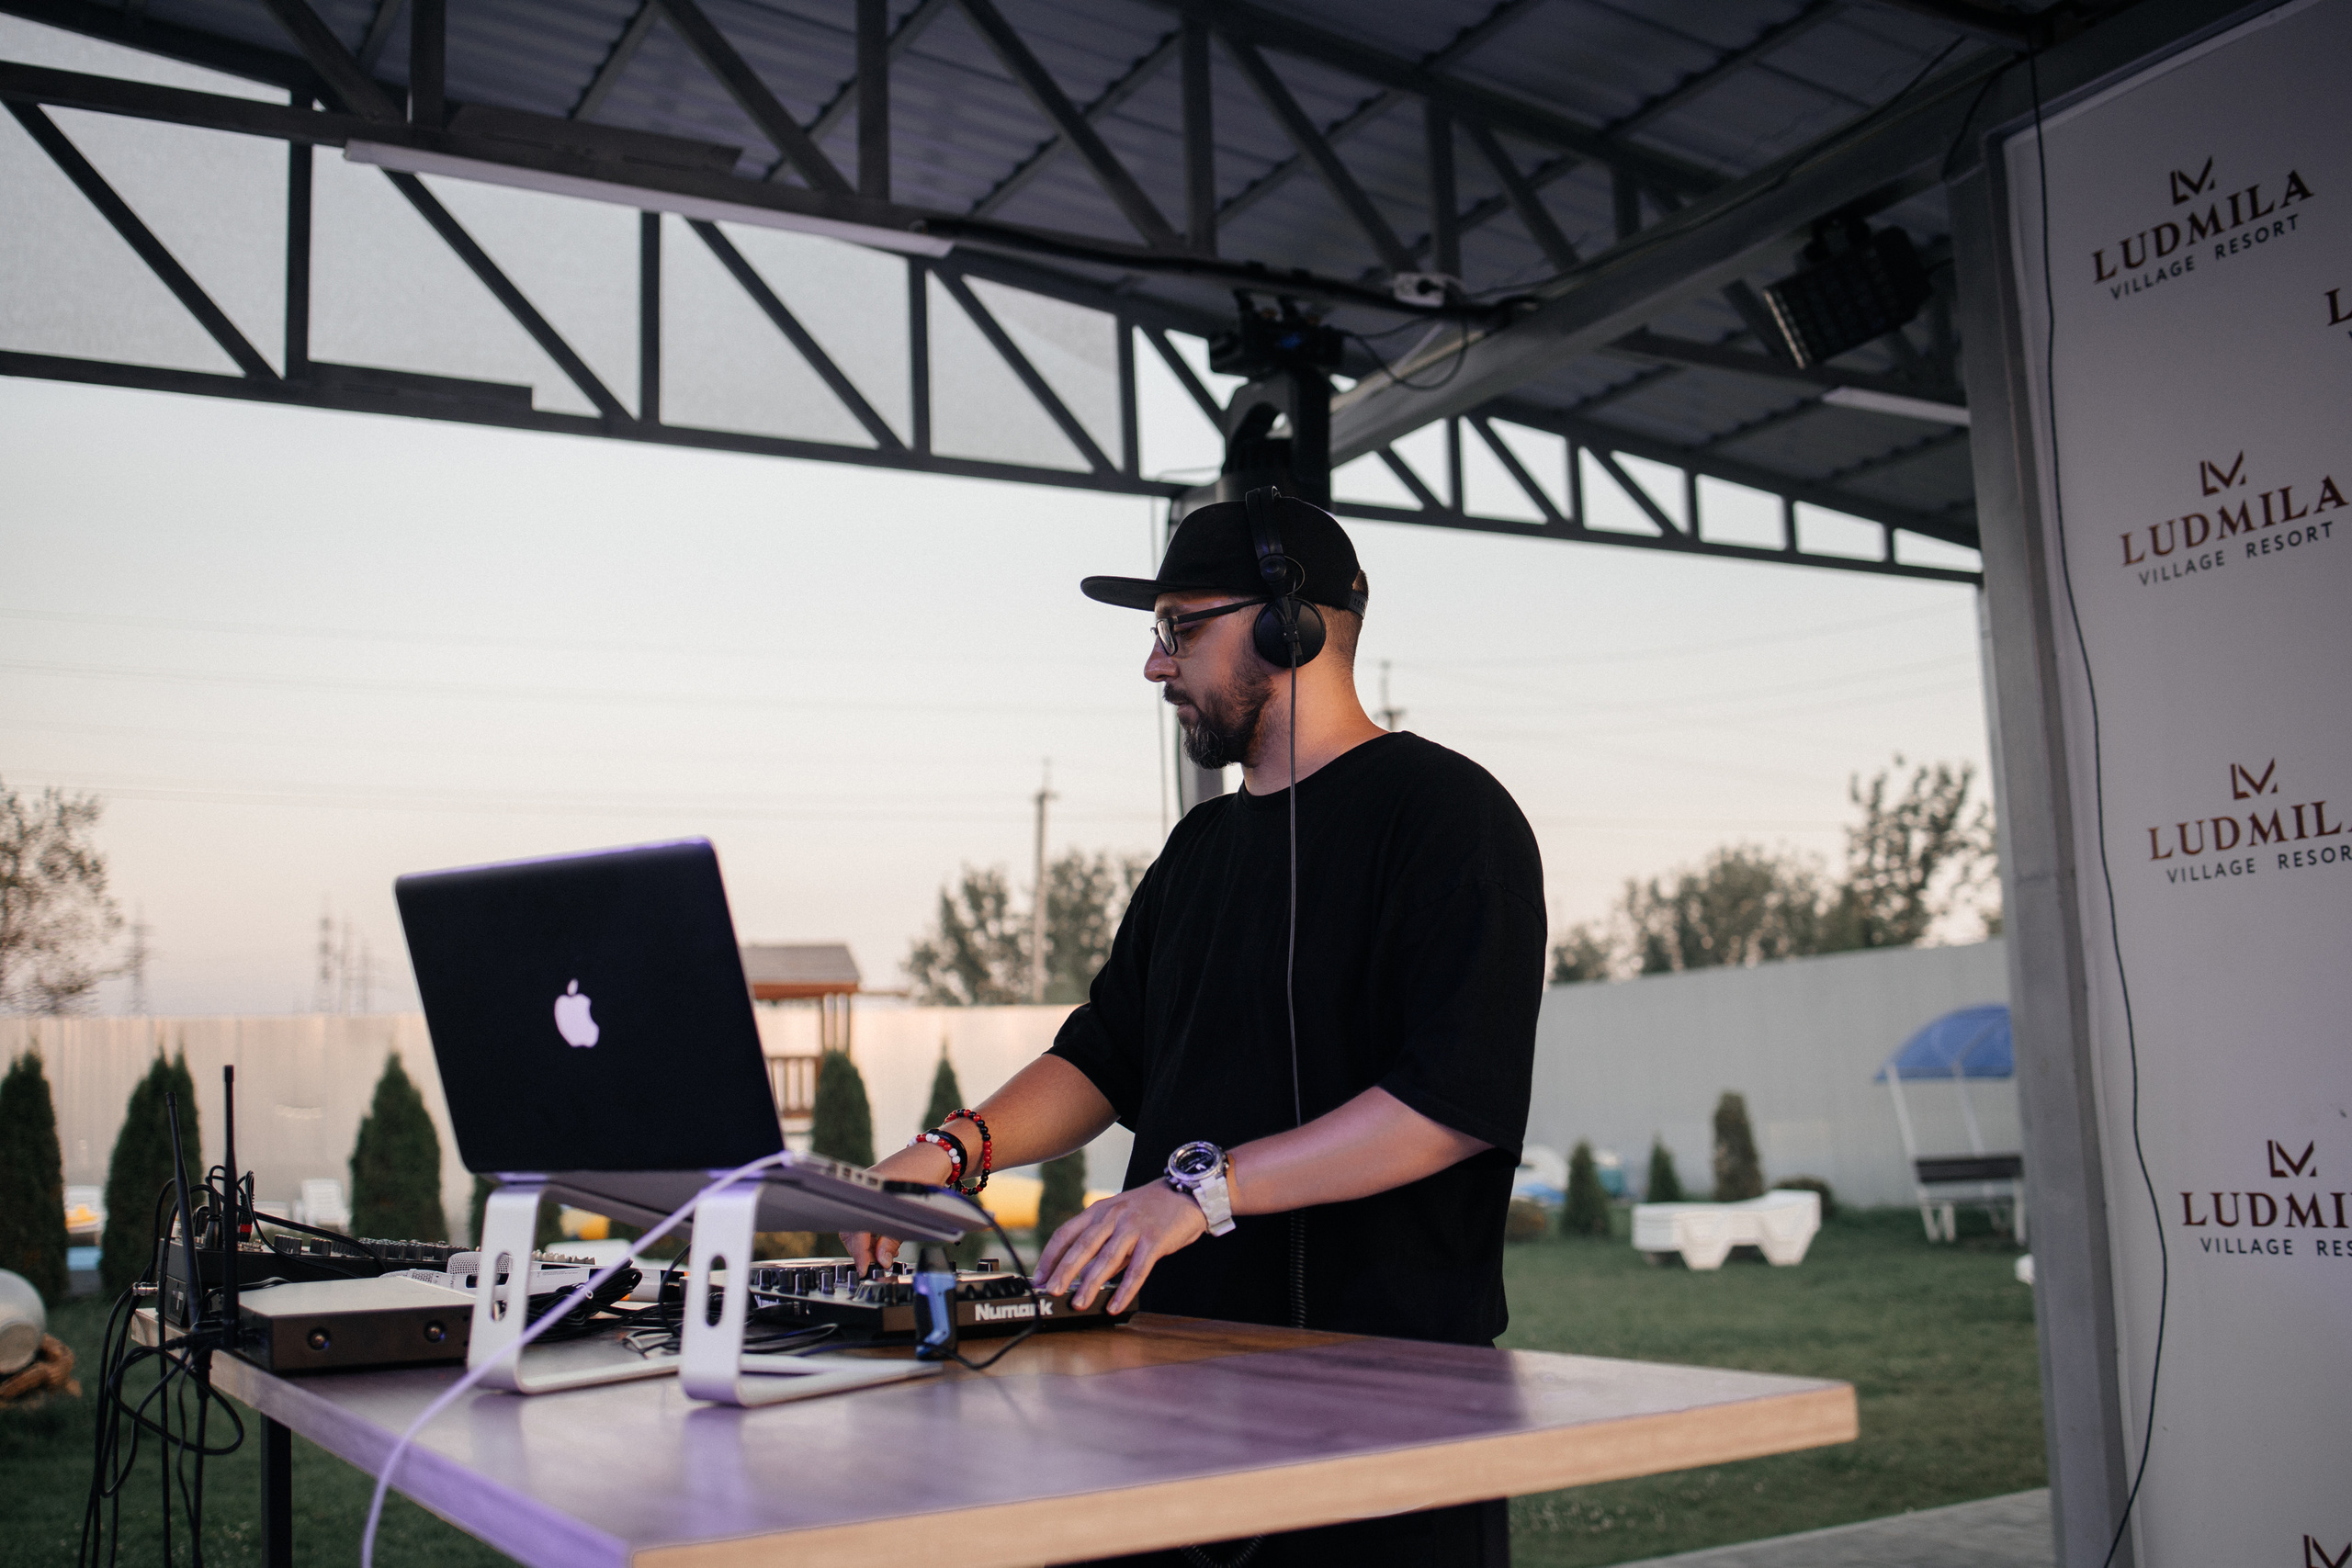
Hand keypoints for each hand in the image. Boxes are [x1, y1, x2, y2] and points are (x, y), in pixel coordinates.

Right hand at [842, 1143, 956, 1272]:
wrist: (936, 1155)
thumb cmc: (926, 1176)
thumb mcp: (912, 1212)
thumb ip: (893, 1238)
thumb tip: (881, 1261)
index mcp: (868, 1191)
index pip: (856, 1228)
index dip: (860, 1252)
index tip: (865, 1269)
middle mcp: (863, 1191)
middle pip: (852, 1229)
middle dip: (863, 1250)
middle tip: (878, 1265)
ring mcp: (867, 1192)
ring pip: (859, 1226)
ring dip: (869, 1244)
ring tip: (886, 1255)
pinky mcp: (874, 1196)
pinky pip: (867, 1219)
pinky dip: (875, 1234)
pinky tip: (887, 1242)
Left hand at [1034, 1178, 1205, 1313]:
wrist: (1187, 1194)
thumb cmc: (1150, 1210)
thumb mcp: (1119, 1220)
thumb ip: (1102, 1244)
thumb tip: (1084, 1276)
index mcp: (1099, 1211)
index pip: (1066, 1233)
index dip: (1050, 1256)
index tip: (1039, 1278)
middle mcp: (1113, 1216)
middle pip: (1082, 1245)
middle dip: (1064, 1270)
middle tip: (1051, 1291)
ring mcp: (1134, 1227)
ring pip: (1107, 1258)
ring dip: (1091, 1283)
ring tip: (1079, 1303)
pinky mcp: (1154, 1239)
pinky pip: (1137, 1268)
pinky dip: (1125, 1289)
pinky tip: (1115, 1305)